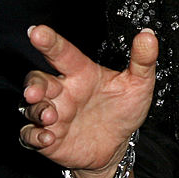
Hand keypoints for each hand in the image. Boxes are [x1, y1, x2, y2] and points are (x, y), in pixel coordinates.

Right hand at [20, 25, 157, 177]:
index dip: (50, 42)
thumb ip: (142, 60)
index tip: (37, 32)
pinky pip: (31, 136)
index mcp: (82, 74)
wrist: (118, 145)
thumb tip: (148, 35)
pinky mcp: (48, 137)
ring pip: (32, 107)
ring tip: (50, 116)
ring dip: (37, 110)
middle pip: (38, 80)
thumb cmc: (124, 110)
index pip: (63, 53)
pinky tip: (47, 138)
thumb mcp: (139, 84)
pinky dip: (35, 136)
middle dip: (34, 84)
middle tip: (36, 91)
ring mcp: (54, 114)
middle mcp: (64, 91)